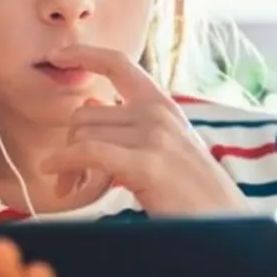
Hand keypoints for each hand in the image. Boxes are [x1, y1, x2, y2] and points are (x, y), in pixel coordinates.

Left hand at [41, 45, 250, 215]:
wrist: (224, 222)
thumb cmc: (187, 188)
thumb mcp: (161, 144)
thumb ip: (127, 122)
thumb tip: (89, 103)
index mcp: (161, 104)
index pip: (118, 64)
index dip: (84, 54)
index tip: (57, 55)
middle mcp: (157, 112)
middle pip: (84, 115)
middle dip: (67, 146)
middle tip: (65, 177)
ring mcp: (153, 135)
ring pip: (82, 135)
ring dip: (67, 165)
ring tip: (71, 188)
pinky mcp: (147, 163)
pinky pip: (88, 152)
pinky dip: (64, 161)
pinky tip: (53, 172)